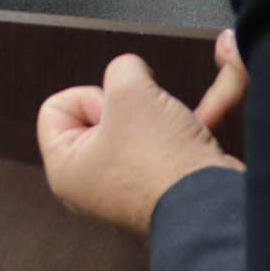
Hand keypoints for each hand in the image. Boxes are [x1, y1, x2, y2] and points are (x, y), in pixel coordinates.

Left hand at [37, 44, 244, 235]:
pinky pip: (163, 146)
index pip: (56, 108)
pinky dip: (178, 132)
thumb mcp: (130, 89)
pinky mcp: (160, 191)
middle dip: (129, 105)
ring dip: (158, 116)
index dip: (91, 95)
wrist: (213, 204)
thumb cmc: (164, 163)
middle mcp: (90, 188)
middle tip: (144, 118)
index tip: (116, 109)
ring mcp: (126, 192)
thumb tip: (130, 71)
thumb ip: (122, 67)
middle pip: (98, 116)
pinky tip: (194, 129)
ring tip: (170, 126)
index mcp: (65, 171)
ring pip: (135, 128)